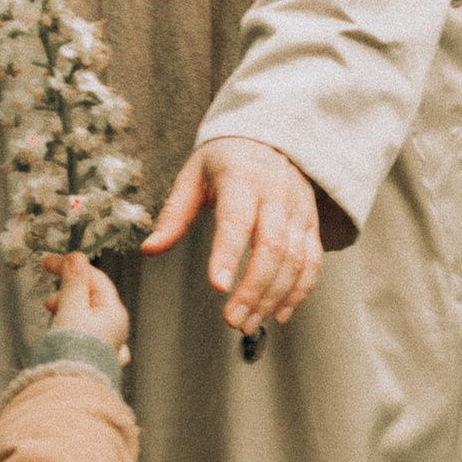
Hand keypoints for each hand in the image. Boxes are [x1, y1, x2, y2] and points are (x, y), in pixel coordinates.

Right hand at [46, 253, 130, 361]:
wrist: (69, 391)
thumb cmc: (73, 350)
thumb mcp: (71, 309)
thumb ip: (74, 283)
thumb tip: (77, 258)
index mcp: (114, 314)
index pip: (95, 280)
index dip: (71, 266)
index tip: (47, 262)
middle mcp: (115, 330)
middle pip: (92, 299)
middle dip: (67, 293)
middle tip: (48, 302)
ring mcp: (106, 348)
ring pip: (86, 318)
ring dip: (67, 312)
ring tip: (53, 320)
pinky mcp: (93, 361)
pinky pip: (83, 338)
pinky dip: (70, 331)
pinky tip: (63, 337)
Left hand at [140, 136, 350, 333]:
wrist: (271, 137)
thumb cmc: (225, 160)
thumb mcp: (193, 176)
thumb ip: (173, 215)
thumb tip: (149, 250)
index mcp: (242, 178)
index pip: (237, 220)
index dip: (228, 255)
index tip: (217, 287)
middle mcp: (276, 194)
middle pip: (271, 248)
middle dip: (253, 290)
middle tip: (233, 320)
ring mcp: (299, 210)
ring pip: (294, 261)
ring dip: (273, 298)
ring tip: (249, 323)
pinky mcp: (311, 224)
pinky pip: (312, 262)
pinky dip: (299, 292)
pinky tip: (280, 313)